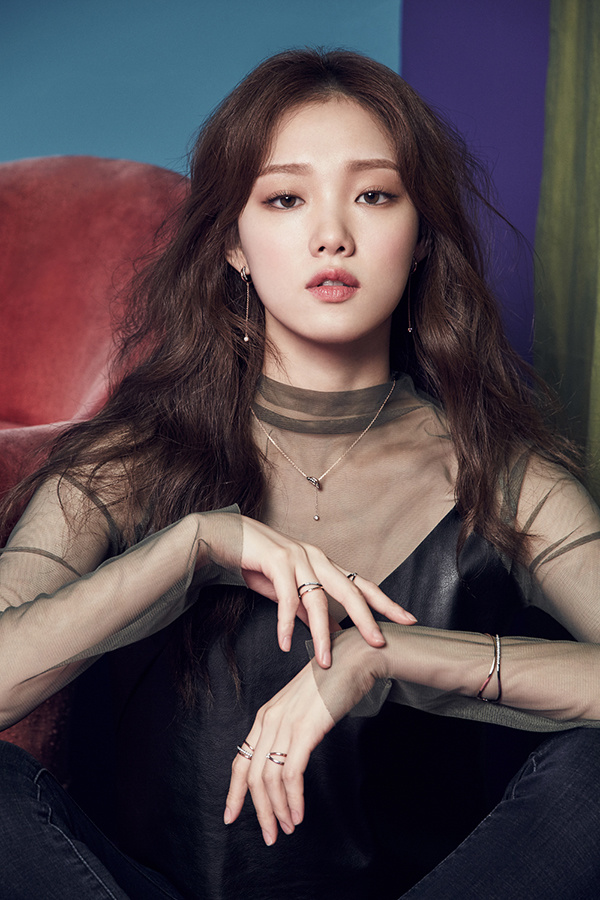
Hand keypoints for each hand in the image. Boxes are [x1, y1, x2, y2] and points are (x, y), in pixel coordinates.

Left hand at [224, 631, 377, 844]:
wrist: (352, 658)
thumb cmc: (332, 682)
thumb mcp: (301, 707)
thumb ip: (290, 729)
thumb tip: (286, 759)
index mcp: (266, 716)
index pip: (240, 760)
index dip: (234, 793)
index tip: (231, 816)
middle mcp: (270, 720)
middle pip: (252, 776)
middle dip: (259, 811)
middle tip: (269, 835)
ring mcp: (286, 724)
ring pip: (269, 779)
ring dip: (278, 810)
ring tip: (287, 827)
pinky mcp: (305, 729)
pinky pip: (291, 774)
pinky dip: (293, 799)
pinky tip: (298, 813)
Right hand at [239, 516, 415, 666]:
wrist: (228, 536)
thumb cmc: (259, 563)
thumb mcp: (289, 589)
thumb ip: (309, 609)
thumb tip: (329, 631)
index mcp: (324, 564)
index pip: (362, 585)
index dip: (385, 603)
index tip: (408, 620)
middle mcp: (316, 558)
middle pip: (350, 590)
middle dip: (366, 618)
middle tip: (380, 643)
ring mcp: (298, 558)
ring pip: (317, 600)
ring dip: (321, 634)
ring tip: (325, 661)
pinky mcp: (276, 562)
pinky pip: (286, 598)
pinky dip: (284, 624)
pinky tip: (284, 644)